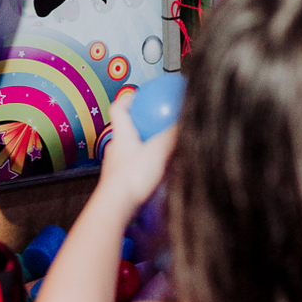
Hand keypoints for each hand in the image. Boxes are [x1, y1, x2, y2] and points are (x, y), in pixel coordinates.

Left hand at [99, 91, 175, 211]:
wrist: (116, 206)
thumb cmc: (132, 177)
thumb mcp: (158, 151)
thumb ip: (172, 135)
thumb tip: (185, 120)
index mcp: (122, 135)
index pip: (118, 108)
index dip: (128, 99)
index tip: (141, 95)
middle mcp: (116, 148)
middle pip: (127, 129)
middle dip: (142, 125)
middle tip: (159, 122)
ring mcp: (117, 166)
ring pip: (131, 149)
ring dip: (145, 147)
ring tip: (165, 148)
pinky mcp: (121, 183)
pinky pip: (135, 167)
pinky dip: (146, 165)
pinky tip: (161, 171)